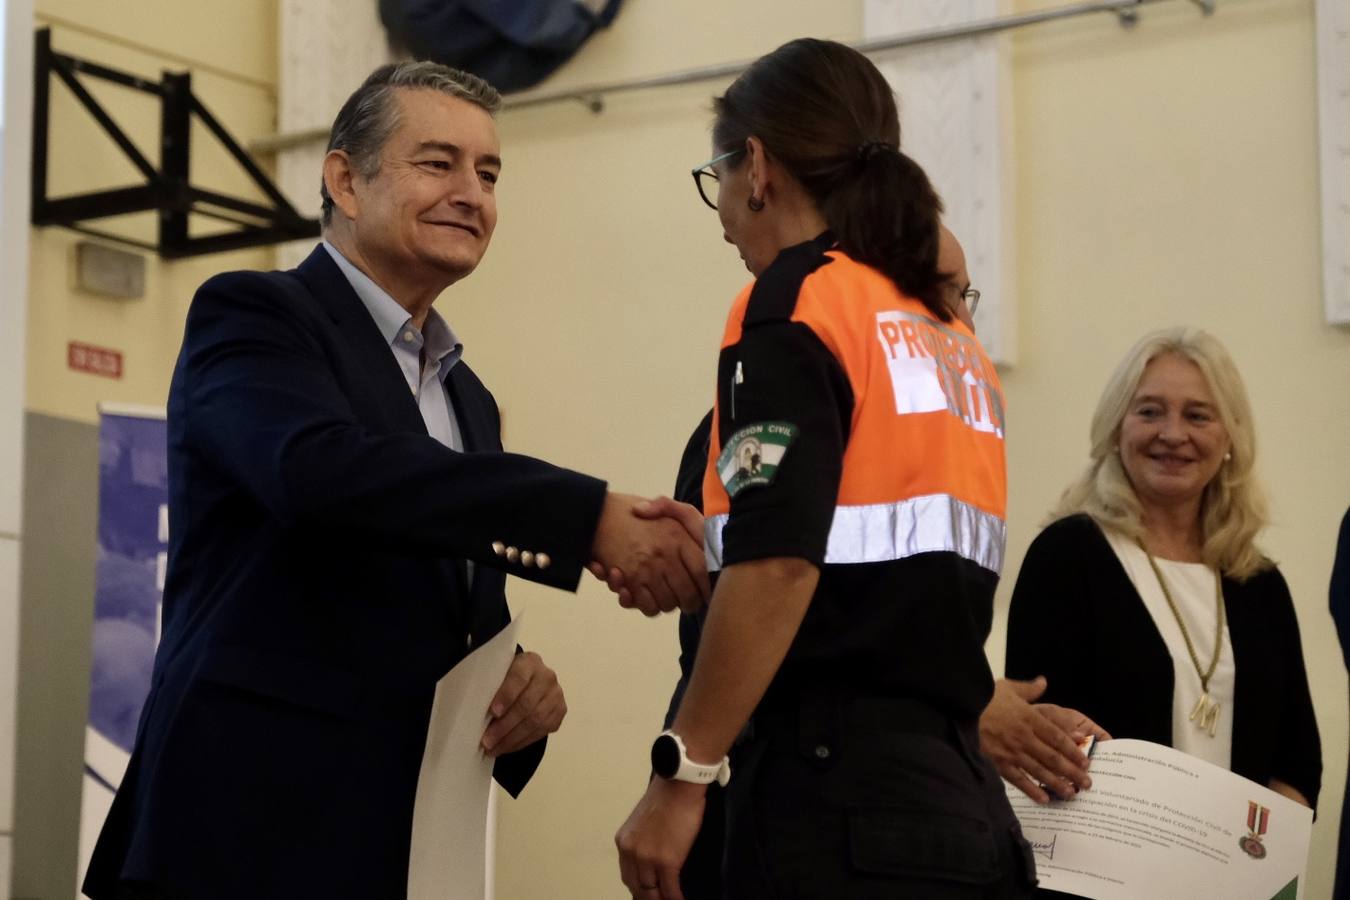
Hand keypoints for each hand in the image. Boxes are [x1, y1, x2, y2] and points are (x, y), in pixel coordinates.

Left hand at [481, 652, 565, 757]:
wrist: (530, 680)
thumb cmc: (507, 679)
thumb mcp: (500, 674)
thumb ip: (492, 687)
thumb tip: (475, 713)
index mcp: (529, 662)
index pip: (519, 678)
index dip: (506, 696)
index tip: (492, 712)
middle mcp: (547, 676)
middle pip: (527, 704)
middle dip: (505, 726)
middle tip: (487, 741)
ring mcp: (556, 695)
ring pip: (536, 721)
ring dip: (512, 738)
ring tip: (494, 749)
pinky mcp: (560, 711)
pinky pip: (542, 731)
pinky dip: (522, 742)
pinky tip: (507, 747)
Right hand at [590, 493, 708, 615]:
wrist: (595, 513)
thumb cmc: (629, 511)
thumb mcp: (662, 508)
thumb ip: (681, 516)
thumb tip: (697, 536)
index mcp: (678, 536)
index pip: (703, 569)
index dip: (707, 586)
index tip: (707, 592)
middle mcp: (666, 554)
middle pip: (688, 592)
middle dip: (689, 602)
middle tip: (686, 602)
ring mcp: (648, 568)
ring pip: (668, 603)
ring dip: (667, 605)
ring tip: (663, 596)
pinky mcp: (631, 579)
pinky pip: (647, 606)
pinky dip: (647, 606)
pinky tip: (644, 594)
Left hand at [616, 778, 705, 898]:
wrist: (679, 785)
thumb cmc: (667, 797)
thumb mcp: (644, 821)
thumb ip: (643, 841)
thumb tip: (653, 858)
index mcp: (624, 842)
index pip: (628, 876)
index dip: (639, 890)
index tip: (649, 895)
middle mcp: (631, 852)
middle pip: (637, 888)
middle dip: (649, 898)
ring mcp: (648, 858)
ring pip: (652, 893)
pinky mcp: (667, 861)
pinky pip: (670, 889)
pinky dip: (676, 898)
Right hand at [979, 676, 1109, 803]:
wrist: (961, 708)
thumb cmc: (984, 697)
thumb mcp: (1008, 687)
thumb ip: (1029, 688)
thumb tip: (1043, 682)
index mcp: (1029, 718)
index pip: (1057, 737)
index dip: (1073, 750)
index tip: (1086, 761)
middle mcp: (1024, 737)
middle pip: (1053, 757)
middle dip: (1072, 771)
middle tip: (1086, 783)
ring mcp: (1011, 751)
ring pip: (1039, 770)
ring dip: (1057, 783)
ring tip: (1071, 793)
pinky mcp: (998, 761)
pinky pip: (1017, 778)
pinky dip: (1031, 789)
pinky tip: (1043, 798)